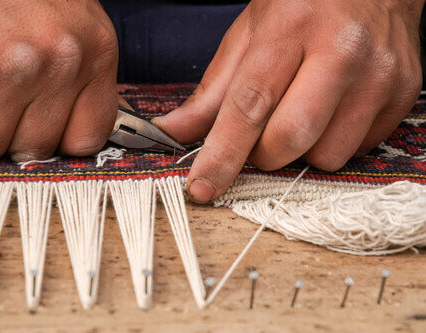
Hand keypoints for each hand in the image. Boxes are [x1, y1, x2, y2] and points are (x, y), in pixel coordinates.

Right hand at [0, 0, 117, 160]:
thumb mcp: (78, 26)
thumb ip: (87, 79)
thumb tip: (98, 129)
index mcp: (95, 53)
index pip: (87, 138)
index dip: (61, 141)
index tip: (46, 130)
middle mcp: (57, 62)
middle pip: (34, 147)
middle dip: (13, 133)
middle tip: (0, 102)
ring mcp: (7, 64)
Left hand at [153, 0, 423, 201]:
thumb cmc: (303, 6)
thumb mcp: (249, 35)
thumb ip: (212, 90)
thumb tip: (174, 132)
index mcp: (293, 27)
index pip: (250, 104)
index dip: (222, 153)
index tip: (201, 185)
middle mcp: (342, 51)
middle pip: (291, 138)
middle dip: (264, 155)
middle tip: (260, 137)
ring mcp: (381, 75)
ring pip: (328, 155)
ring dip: (303, 150)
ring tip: (302, 114)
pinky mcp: (404, 95)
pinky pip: (359, 150)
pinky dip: (334, 141)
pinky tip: (333, 111)